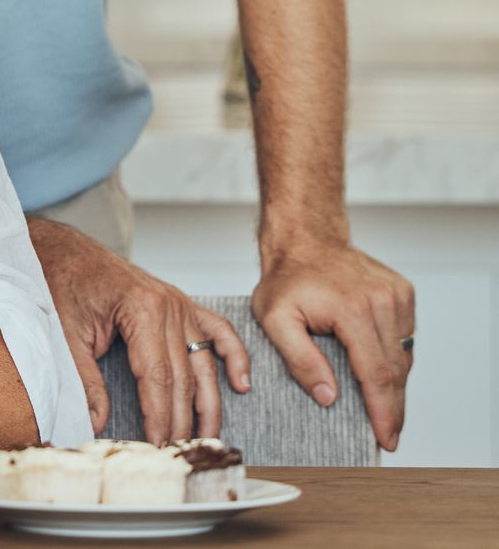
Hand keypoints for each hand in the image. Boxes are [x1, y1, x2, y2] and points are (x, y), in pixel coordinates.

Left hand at [30, 219, 249, 443]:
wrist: (64, 249)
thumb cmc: (62, 282)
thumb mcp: (66, 333)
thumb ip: (85, 380)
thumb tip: (96, 422)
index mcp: (140, 309)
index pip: (157, 377)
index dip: (159, 416)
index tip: (157, 445)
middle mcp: (168, 305)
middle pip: (183, 375)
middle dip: (181, 419)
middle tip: (178, 451)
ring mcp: (179, 303)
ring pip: (204, 362)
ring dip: (210, 402)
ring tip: (208, 436)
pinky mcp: (181, 302)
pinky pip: (218, 331)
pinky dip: (233, 356)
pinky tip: (240, 384)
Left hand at [252, 240, 413, 450]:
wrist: (304, 239)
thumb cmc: (285, 279)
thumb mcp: (274, 319)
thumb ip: (299, 359)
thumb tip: (328, 397)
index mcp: (352, 309)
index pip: (375, 373)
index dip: (382, 411)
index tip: (386, 439)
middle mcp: (382, 301)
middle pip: (395, 369)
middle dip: (392, 407)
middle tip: (387, 436)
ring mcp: (397, 295)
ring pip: (404, 356)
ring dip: (395, 385)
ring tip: (383, 409)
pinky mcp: (403, 292)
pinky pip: (405, 337)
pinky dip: (395, 358)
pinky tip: (381, 372)